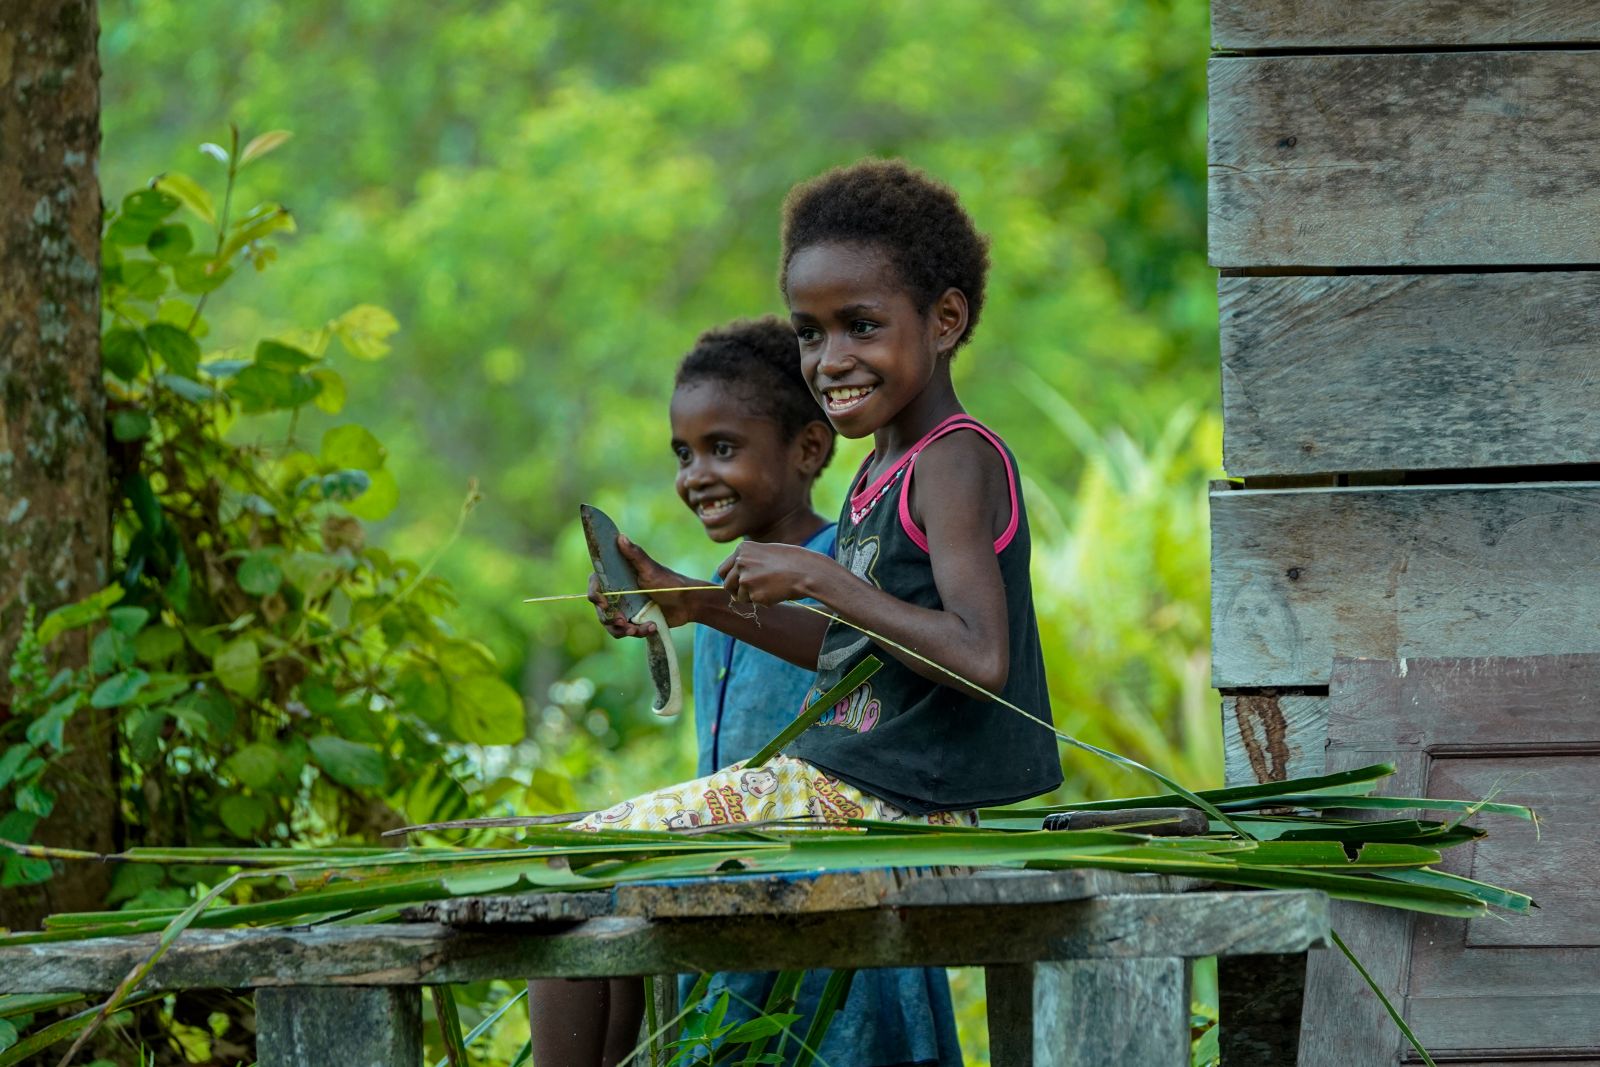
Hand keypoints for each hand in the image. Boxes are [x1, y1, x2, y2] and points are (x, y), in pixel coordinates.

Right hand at [587, 535, 695, 637]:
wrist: (688, 603)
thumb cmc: (669, 582)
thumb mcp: (651, 569)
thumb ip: (635, 555)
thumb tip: (620, 537)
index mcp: (618, 578)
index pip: (596, 585)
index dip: (595, 594)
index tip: (602, 603)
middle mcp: (618, 593)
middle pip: (601, 609)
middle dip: (610, 619)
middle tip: (624, 622)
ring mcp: (626, 609)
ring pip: (612, 625)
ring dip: (622, 630)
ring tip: (637, 630)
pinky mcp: (635, 622)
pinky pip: (627, 632)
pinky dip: (638, 632)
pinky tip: (652, 627)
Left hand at [716, 541, 838, 605]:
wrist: (807, 570)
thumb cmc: (791, 561)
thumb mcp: (766, 552)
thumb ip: (749, 561)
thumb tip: (737, 578)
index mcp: (742, 549)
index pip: (723, 570)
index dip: (730, 579)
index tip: (736, 585)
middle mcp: (740, 562)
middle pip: (727, 584)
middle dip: (735, 591)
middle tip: (749, 594)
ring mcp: (746, 579)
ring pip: (738, 596)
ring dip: (750, 597)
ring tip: (769, 589)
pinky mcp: (754, 594)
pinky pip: (753, 603)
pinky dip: (763, 601)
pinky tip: (776, 591)